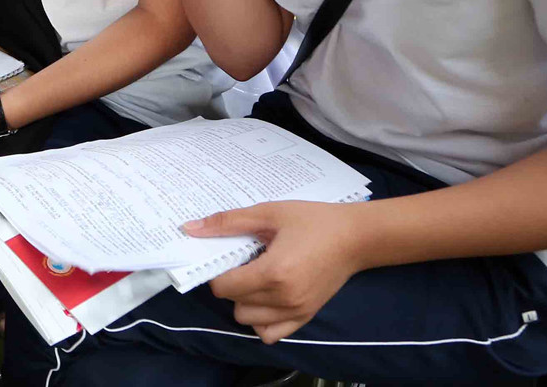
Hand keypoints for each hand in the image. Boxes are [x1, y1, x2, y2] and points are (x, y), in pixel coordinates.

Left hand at [185, 200, 365, 342]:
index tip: (225, 256)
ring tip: (255, 278)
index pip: (224, 287)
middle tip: (242, 262)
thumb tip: (190, 228)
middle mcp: (284, 299)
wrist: (356, 237)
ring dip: (244, 302)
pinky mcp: (306, 317)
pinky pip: (271, 334)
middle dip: (231, 283)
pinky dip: (261, 320)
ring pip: (248, 321)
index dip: (217, 271)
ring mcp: (297, 312)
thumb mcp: (268, 213)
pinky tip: (266, 297)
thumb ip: (228, 222)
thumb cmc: (313, 220)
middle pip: (234, 304)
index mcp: (274, 272)